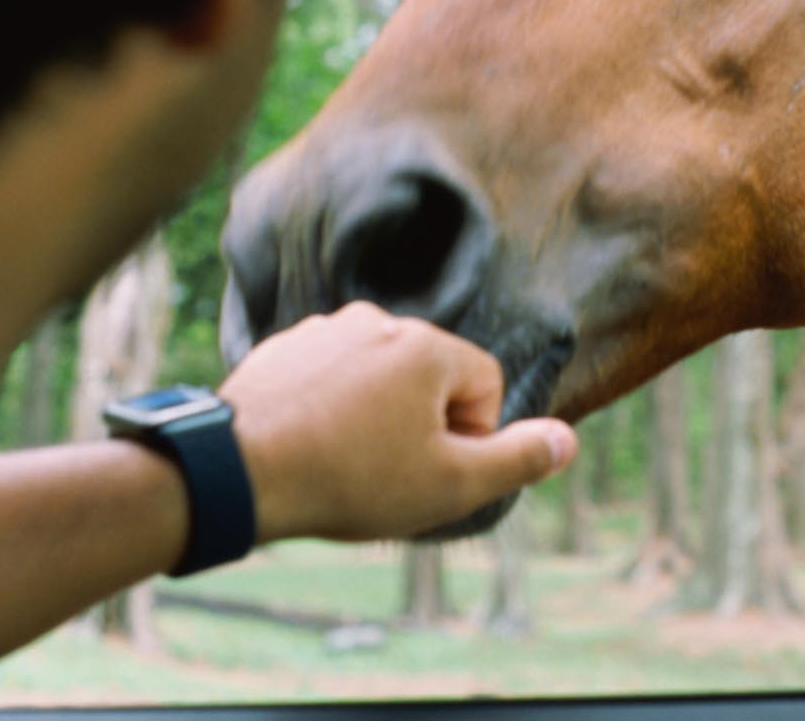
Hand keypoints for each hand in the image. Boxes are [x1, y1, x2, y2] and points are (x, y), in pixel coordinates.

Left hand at [217, 301, 575, 543]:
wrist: (236, 472)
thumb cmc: (349, 479)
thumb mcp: (450, 485)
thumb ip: (517, 460)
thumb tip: (568, 441)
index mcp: (427, 346)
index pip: (485, 385)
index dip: (470, 438)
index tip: (429, 469)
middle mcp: (379, 320)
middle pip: (431, 378)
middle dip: (421, 424)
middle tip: (385, 472)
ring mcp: (325, 329)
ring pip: (379, 377)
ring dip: (375, 414)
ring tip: (343, 461)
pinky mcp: (283, 347)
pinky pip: (331, 376)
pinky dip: (330, 407)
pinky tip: (309, 445)